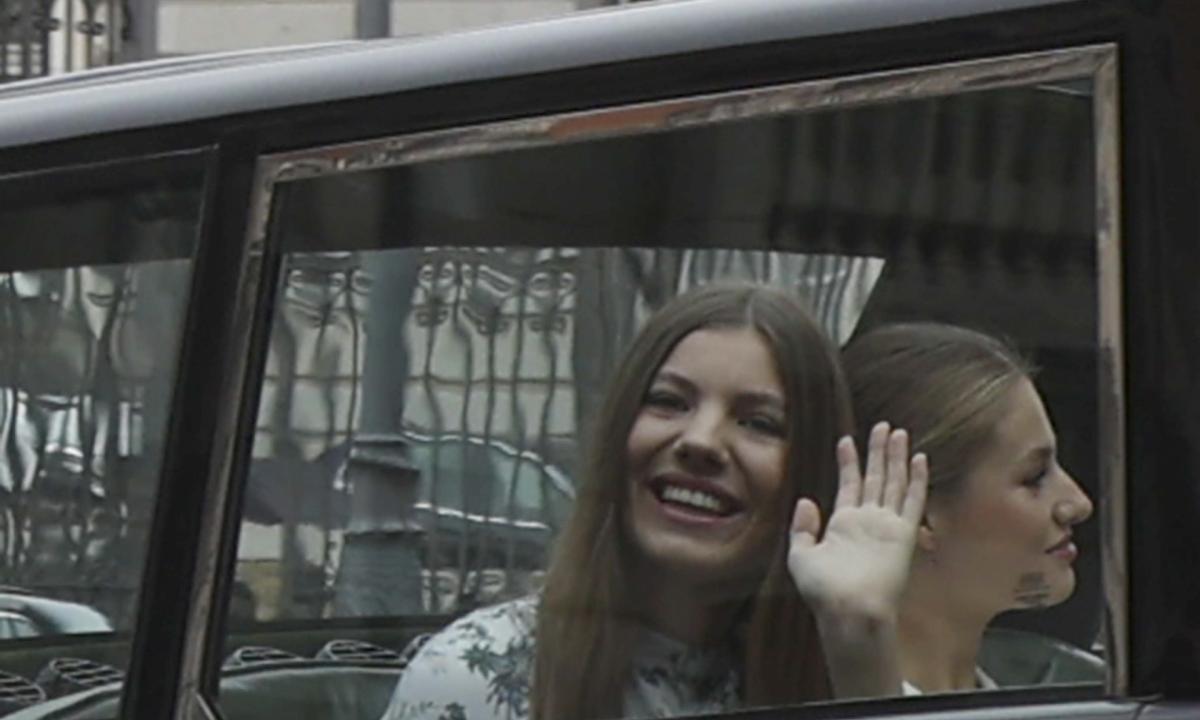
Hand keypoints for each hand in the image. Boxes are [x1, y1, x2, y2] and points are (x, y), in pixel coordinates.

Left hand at [787, 422, 927, 625]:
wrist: (848, 611)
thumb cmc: (823, 592)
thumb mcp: (799, 556)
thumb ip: (801, 527)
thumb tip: (805, 501)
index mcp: (843, 525)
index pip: (848, 484)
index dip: (848, 462)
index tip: (847, 440)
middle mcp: (867, 521)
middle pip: (875, 478)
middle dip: (878, 451)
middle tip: (882, 426)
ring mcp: (886, 526)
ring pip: (893, 482)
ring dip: (895, 457)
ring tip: (897, 432)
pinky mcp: (903, 533)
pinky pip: (912, 500)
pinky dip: (916, 479)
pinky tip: (919, 458)